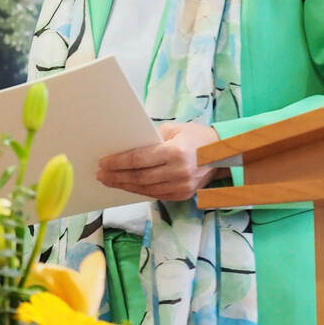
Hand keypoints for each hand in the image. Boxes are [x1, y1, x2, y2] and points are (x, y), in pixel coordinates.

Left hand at [96, 122, 223, 201]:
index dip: (118, 162)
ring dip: (125, 186)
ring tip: (109, 181)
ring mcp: (181, 186)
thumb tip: (125, 145)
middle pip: (139, 177)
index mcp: (174, 152)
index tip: (103, 162)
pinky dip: (139, 191)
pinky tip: (127, 186)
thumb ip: (150, 138)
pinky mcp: (182, 195)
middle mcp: (178, 172)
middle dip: (117, 176)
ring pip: (146, 189)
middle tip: (100, 174)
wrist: (223, 153)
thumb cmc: (194, 136)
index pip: (139, 159)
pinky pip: (155, 195)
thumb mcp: (172, 129)